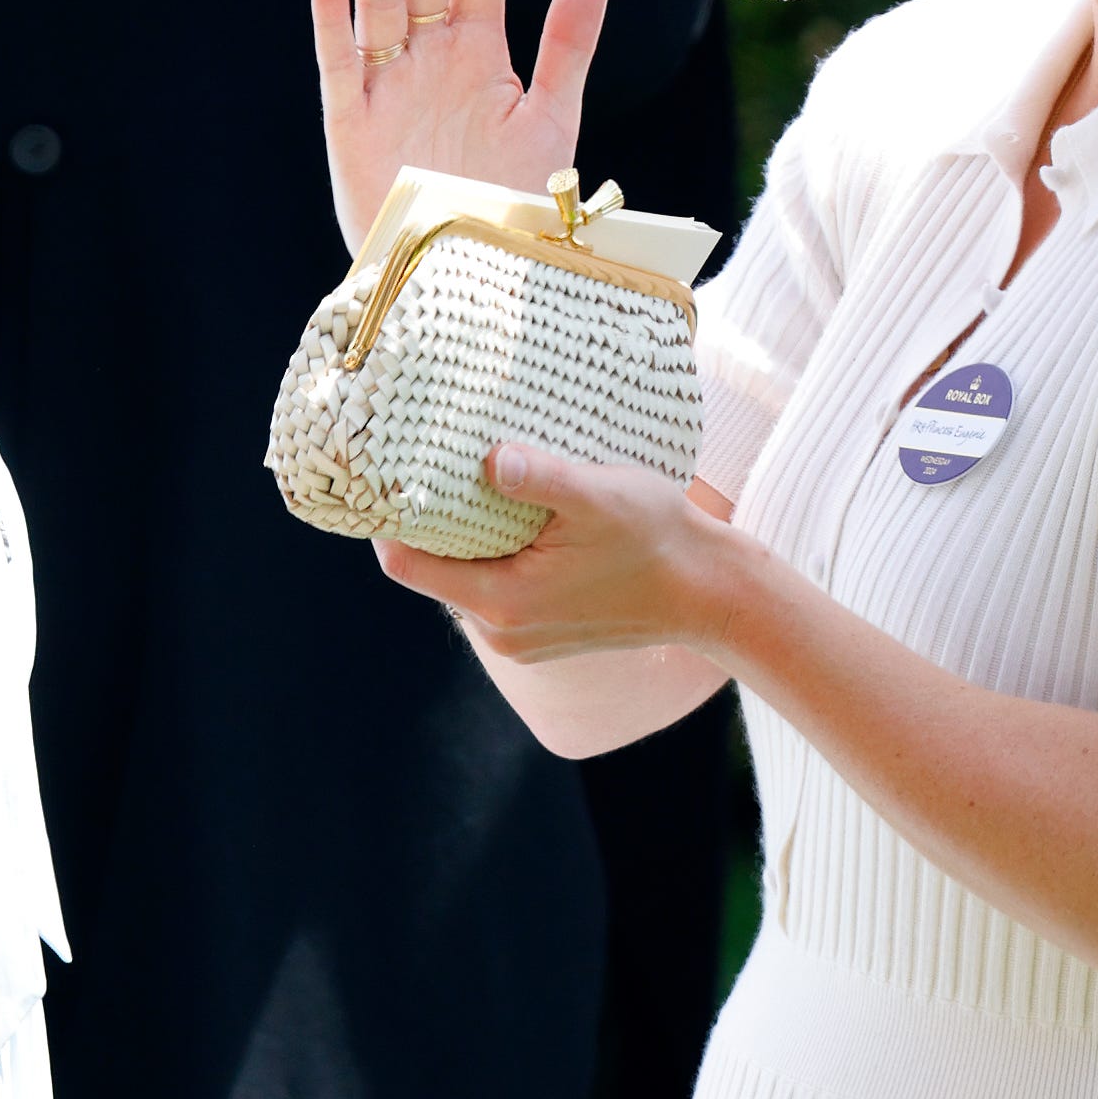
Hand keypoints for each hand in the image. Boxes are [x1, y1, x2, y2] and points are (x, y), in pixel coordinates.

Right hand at [312, 0, 610, 252]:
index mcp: (479, 53)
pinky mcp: (352, 126)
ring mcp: (388, 87)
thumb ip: (567, 48)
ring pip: (382, 0)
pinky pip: (340, 62)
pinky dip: (334, 20)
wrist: (470, 280)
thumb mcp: (552, 123)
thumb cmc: (512, 209)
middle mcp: (430, 60)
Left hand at [377, 443, 734, 661]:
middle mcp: (501, 632)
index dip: (388, 520)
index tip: (387, 474)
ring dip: (461, 539)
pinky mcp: (538, 636)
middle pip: (429, 572)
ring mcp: (519, 640)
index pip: (406, 564)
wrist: (710, 594)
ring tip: (467, 485)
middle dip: (425, 523)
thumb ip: (542, 479)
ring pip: (461, 581)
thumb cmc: (658, 540)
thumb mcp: (600, 496)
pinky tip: (509, 518)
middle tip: (425, 465)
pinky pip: (492, 592)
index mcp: (502, 602)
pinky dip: (490, 556)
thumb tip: (491, 458)